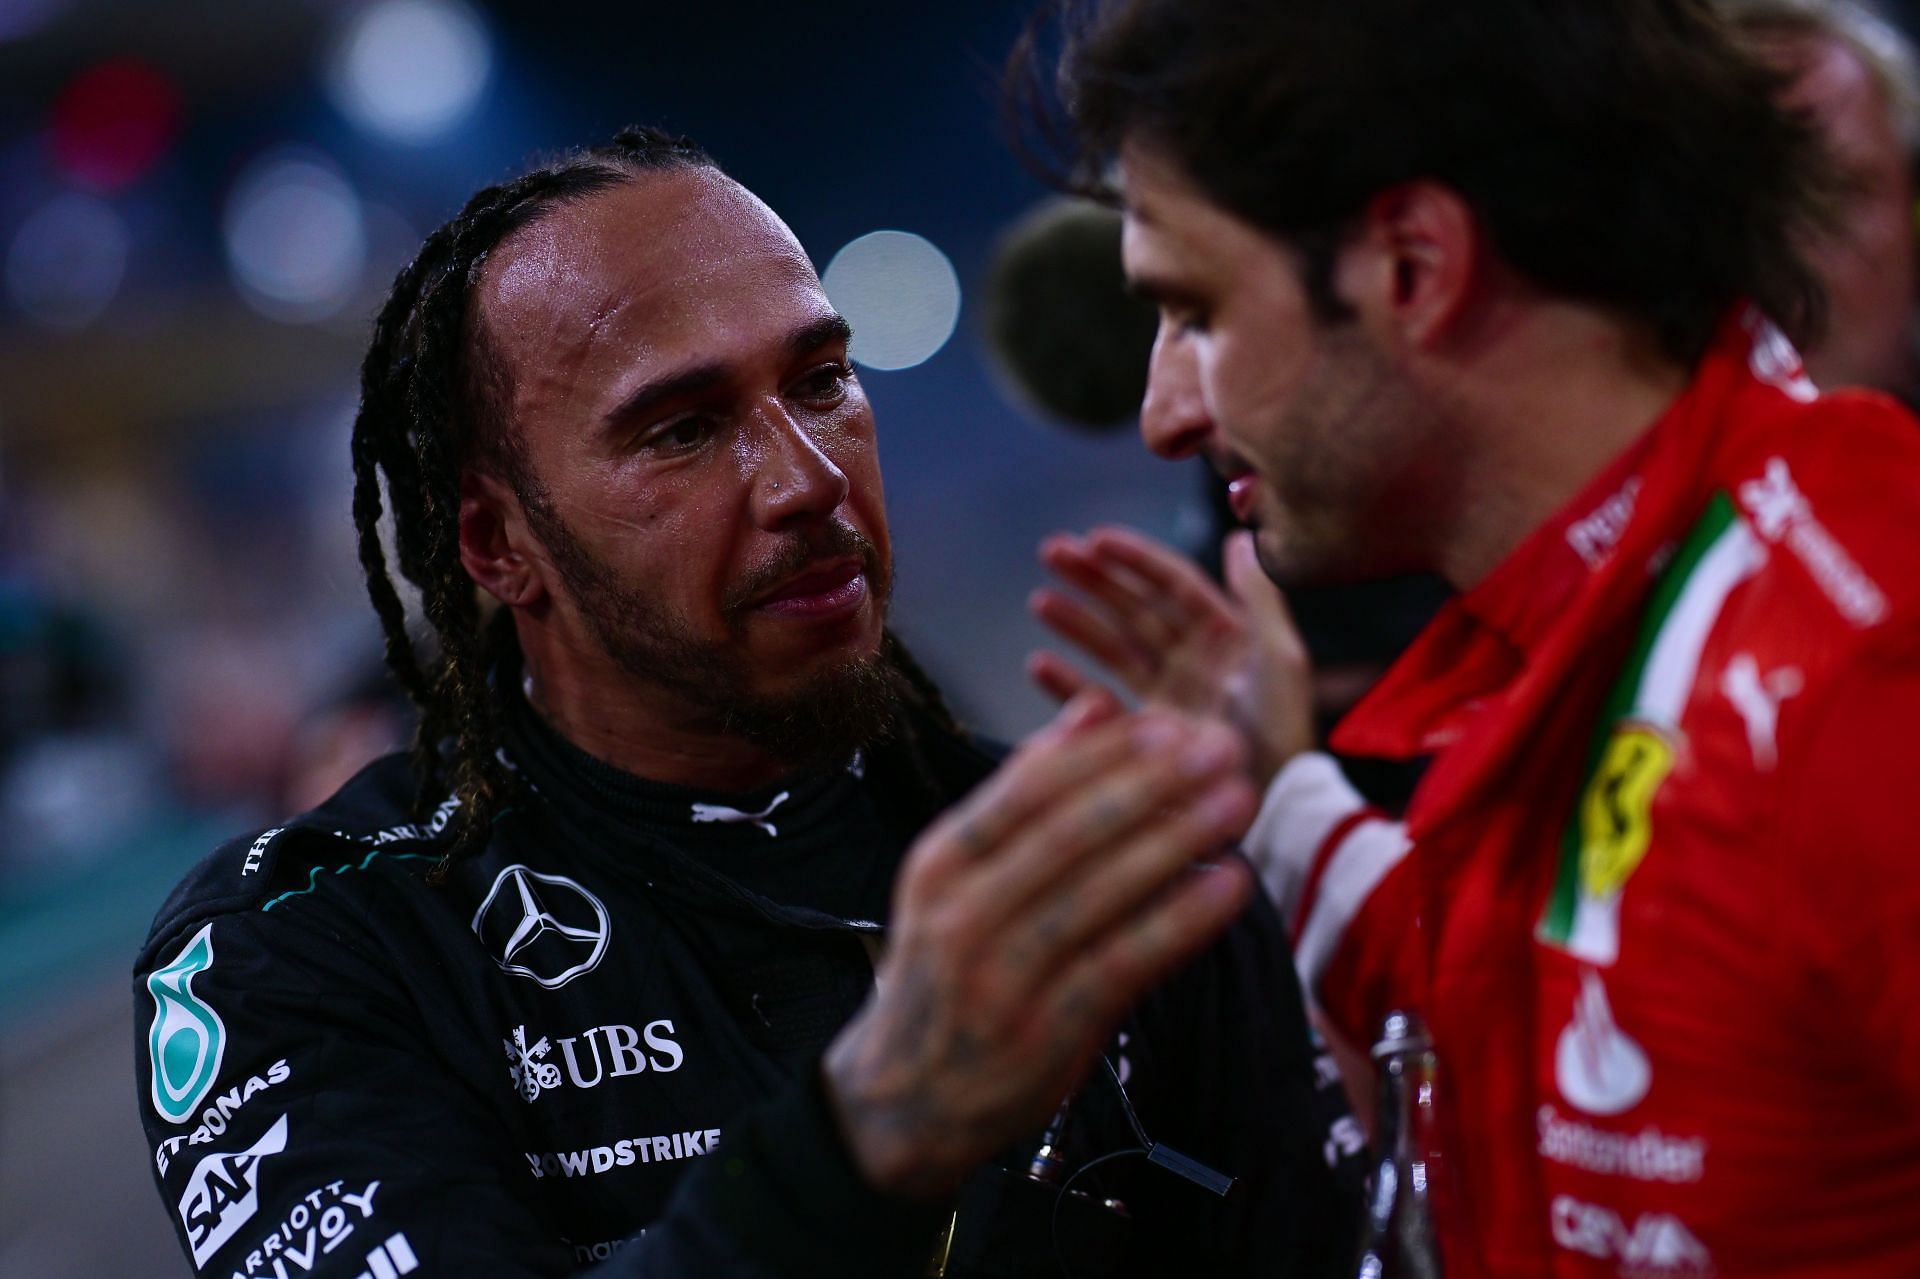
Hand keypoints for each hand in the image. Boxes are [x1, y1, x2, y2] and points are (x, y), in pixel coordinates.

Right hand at [822, 693, 1255, 1198]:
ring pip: (1099, 893)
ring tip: (1236, 801)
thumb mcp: (958, 878)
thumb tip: (1091, 707)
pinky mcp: (1047, 1031)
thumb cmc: (948, 971)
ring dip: (1176, 841)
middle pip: (1067, 832)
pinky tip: (1227, 885)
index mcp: (942, 862)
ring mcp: (1003, 975)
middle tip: (1219, 746)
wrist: (901, 1100)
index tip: (1171, 720)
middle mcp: (964, 913)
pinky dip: (1179, 921)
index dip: (1105, 750)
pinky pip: (1123, 963)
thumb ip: (1023, 796)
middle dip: (1151, 783)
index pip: (1026, 788)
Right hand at [1030, 525, 1313, 786]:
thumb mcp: (1281, 659)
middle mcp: (1191, 661)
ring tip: (1040, 601)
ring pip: (1112, 647)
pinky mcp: (1144, 736)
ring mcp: (1164, 697)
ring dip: (1076, 622)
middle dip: (1094, 579)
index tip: (1095, 539)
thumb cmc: (1280, 734)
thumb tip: (1241, 539)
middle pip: (1135, 607)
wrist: (1269, 810)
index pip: (1173, 584)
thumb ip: (1260, 598)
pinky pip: (1099, 702)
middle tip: (1052, 553)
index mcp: (1224, 636)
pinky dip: (1068, 684)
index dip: (1135, 559)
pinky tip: (1039, 665)